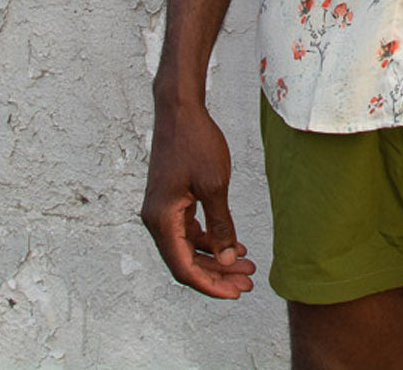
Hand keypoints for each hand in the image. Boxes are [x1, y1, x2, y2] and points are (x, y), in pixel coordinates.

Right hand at [141, 99, 256, 299]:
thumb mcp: (214, 185)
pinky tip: (233, 242)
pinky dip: (210, 239)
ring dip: (216, 257)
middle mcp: (156, 219)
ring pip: (189, 247)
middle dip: (218, 274)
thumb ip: (221, 226)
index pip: (185, 268)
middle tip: (247, 282)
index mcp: (161, 220)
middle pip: (186, 261)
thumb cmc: (195, 142)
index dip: (211, 285)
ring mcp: (162, 210)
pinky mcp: (170, 200)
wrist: (180, 109)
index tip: (236, 292)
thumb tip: (228, 258)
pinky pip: (189, 230)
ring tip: (246, 264)